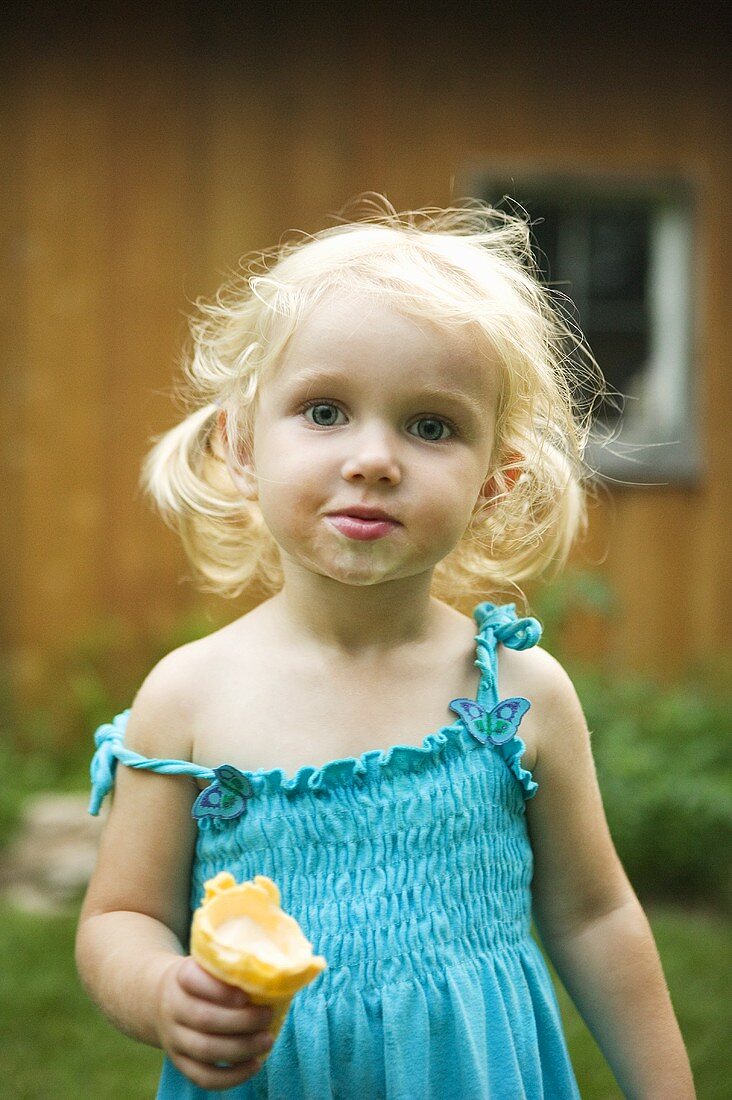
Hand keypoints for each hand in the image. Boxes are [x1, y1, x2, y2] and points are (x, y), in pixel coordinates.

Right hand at [155, 956, 275, 1089]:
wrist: (162, 999)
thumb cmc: (203, 979)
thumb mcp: (209, 965)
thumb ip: (233, 967)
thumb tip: (278, 972)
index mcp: (181, 977)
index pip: (192, 980)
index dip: (220, 990)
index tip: (246, 995)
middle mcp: (173, 1007)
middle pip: (204, 1019)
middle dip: (242, 1021)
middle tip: (268, 1017)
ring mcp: (173, 1038)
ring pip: (205, 1050)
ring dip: (241, 1049)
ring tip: (267, 1040)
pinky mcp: (179, 1062)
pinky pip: (203, 1077)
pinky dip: (232, 1076)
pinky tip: (254, 1065)